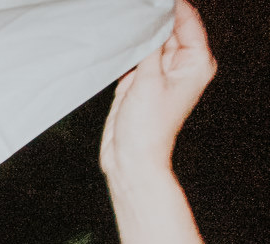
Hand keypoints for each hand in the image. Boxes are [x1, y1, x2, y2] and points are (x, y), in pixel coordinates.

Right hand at [101, 0, 214, 180]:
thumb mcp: (148, 79)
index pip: (187, 20)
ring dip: (137, 34)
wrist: (129, 159)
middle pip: (168, 28)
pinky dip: (127, 49)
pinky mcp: (140, 81)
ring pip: (150, 40)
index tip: (151, 1)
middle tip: (133, 10)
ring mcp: (160, 72)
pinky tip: (117, 43)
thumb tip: (150, 18)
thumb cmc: (147, 129)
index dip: (169, 6)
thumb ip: (149, 45)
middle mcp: (181, 65)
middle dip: (151, 19)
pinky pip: (135, 55)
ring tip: (123, 25)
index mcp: (196, 62)